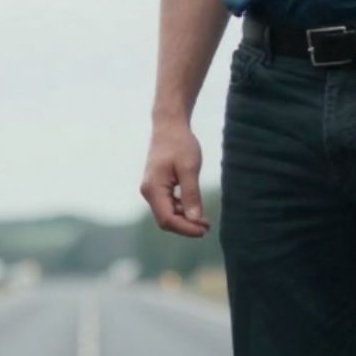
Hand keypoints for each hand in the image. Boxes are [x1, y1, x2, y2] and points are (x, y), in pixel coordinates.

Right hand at [141, 122, 210, 237]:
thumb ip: (191, 194)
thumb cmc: (179, 143)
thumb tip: (195, 219)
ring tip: (204, 219)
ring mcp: (151, 190)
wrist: (169, 126)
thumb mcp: (189, 168)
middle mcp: (148, 192)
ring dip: (185, 219)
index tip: (204, 230)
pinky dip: (181, 210)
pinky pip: (168, 205)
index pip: (167, 219)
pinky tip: (195, 208)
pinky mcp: (157, 187)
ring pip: (167, 214)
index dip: (186, 228)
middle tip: (206, 227)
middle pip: (165, 220)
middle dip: (186, 226)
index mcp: (153, 189)